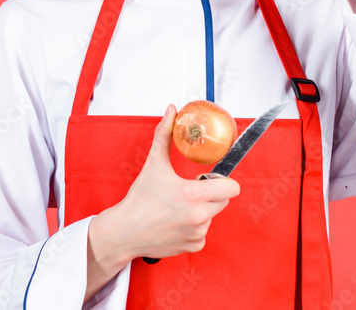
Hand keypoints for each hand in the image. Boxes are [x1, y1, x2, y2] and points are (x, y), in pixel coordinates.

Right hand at [90, 105, 239, 263]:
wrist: (124, 231)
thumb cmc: (139, 199)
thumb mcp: (154, 163)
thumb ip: (165, 134)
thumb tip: (171, 110)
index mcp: (194, 195)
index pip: (231, 187)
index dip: (222, 180)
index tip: (206, 178)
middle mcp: (199, 216)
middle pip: (223, 201)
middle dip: (211, 194)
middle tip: (189, 191)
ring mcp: (197, 233)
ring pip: (212, 216)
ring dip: (201, 211)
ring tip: (178, 208)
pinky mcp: (193, 246)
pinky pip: (203, 233)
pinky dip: (194, 228)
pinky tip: (176, 223)